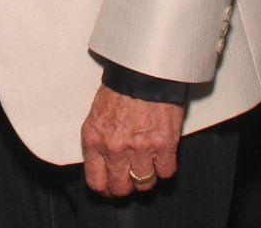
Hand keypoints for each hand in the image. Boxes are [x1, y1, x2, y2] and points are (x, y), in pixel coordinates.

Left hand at [80, 84, 184, 198]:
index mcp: (94, 140)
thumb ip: (99, 140)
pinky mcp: (164, 144)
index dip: (105, 188)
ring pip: (144, 183)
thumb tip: (103, 163)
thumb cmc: (121, 88)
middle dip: (126, 186)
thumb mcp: (97, 114)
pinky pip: (166, 172)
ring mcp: (140, 148)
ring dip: (146, 176)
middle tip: (131, 178)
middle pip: (121, 188)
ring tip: (148, 163)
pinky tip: (162, 156)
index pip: (96, 181)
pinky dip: (165, 167)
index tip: (111, 187)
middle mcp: (115, 148)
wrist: (144, 70)